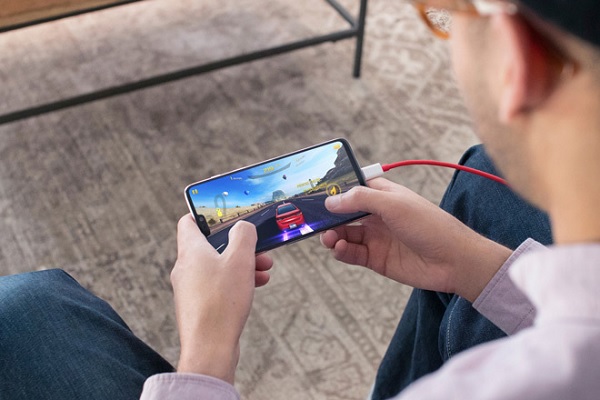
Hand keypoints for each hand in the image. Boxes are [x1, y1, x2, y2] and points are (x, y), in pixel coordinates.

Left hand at [171, 214, 272, 383]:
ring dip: (241, 265)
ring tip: (264, 270)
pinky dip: (235, 282)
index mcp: (190, 251)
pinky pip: (218, 285)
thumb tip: (243, 227)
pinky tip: (255, 286)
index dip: (206, 214)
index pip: (188, 222)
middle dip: (238, 245)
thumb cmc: (221, 302)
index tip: (225, 213)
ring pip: (217, 267)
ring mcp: (190, 288)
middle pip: (210, 246)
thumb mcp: (240, 260)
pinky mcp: (199, 306)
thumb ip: (243, 236)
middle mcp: (186, 268)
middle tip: (259, 248)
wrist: (210, 348)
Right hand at [321, 178, 510, 301]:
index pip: (352, 188)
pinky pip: (351, 253)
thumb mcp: (394, 204)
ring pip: (343, 234)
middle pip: (343, 213)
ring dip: (332, 235)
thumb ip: (360, 200)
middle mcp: (377, 215)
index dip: (334, 191)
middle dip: (328, 216)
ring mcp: (376, 237)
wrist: (453, 261)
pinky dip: (341, 251)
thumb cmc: (430, 225)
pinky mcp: (376, 259)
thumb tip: (331, 201)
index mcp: (383, 195)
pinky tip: (339, 249)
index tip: (315, 194)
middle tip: (313, 221)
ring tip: (328, 239)